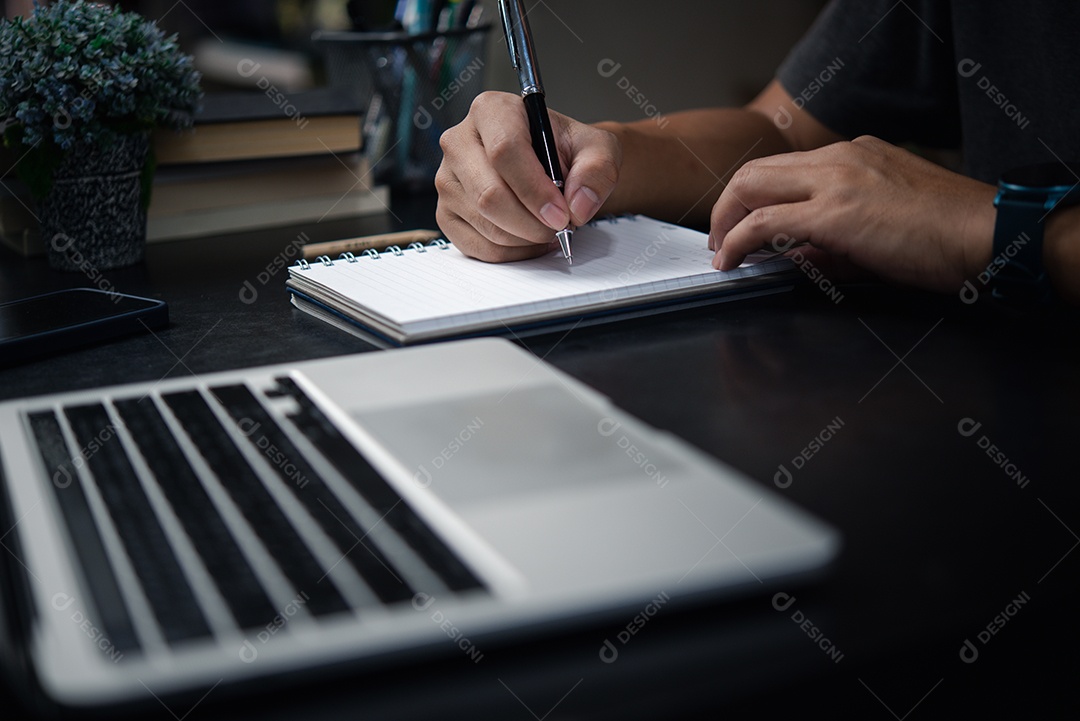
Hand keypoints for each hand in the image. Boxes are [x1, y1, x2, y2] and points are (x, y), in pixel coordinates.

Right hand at [436, 91, 621, 261]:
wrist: (552, 165)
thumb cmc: (566, 151)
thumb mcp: (597, 149)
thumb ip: (597, 170)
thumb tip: (578, 204)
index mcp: (492, 111)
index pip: (505, 151)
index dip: (535, 190)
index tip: (561, 215)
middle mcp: (459, 141)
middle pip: (489, 194)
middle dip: (532, 222)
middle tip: (559, 227)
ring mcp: (447, 179)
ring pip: (485, 224)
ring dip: (525, 238)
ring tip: (547, 228)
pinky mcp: (446, 213)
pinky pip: (477, 246)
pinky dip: (511, 253)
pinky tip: (529, 239)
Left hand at [709, 136, 996, 291]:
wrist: (989, 234)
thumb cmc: (948, 235)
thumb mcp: (882, 227)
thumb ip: (834, 240)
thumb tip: (796, 259)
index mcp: (855, 154)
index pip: (782, 167)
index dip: (750, 197)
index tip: (738, 224)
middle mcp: (841, 157)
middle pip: (755, 170)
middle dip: (726, 207)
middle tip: (719, 240)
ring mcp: (836, 181)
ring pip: (751, 186)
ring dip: (725, 222)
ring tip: (721, 253)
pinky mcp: (835, 213)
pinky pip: (763, 223)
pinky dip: (736, 241)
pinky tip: (729, 262)